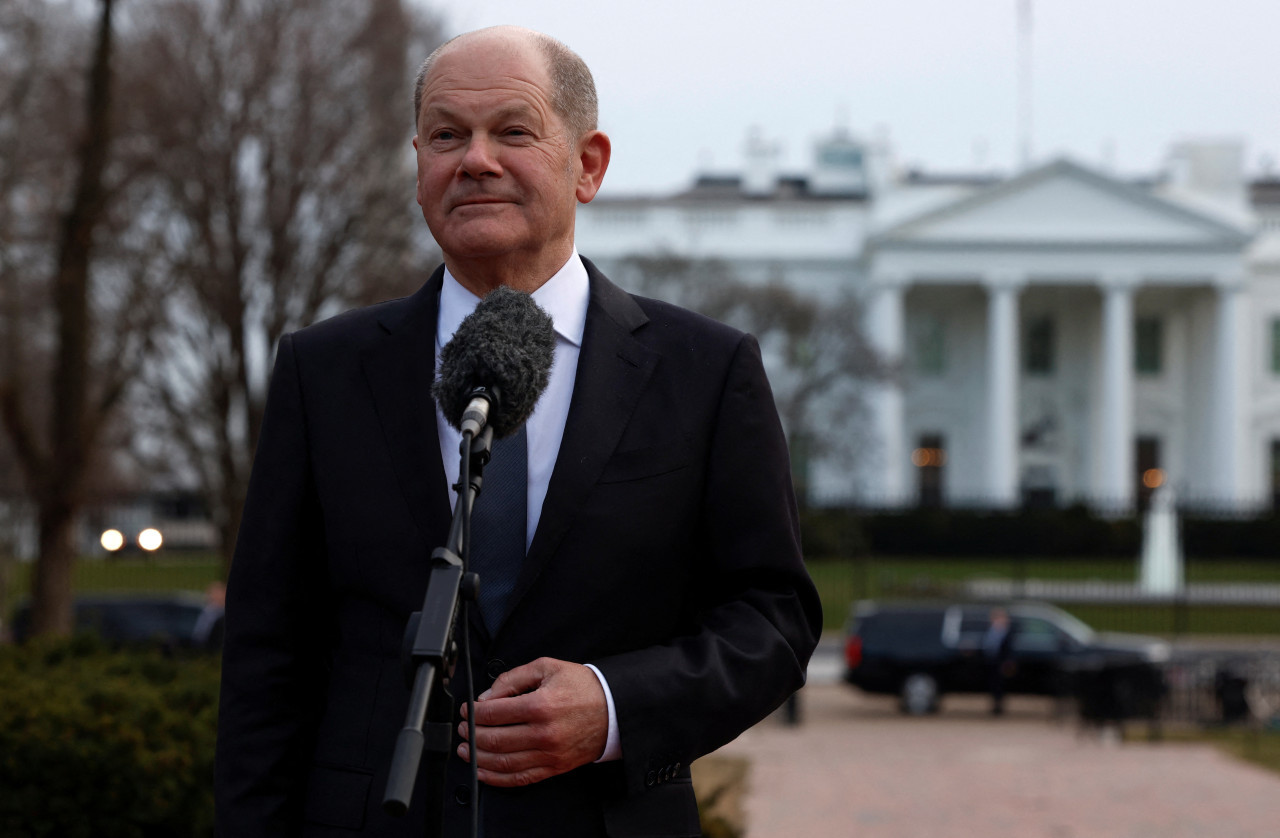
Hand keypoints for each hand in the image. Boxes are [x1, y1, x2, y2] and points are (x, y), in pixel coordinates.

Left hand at [457, 657, 608, 787]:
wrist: (613, 709)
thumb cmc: (582, 687)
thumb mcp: (547, 668)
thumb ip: (513, 678)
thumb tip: (487, 696)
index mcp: (541, 705)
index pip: (494, 713)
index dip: (474, 713)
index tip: (467, 710)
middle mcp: (544, 733)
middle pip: (495, 739)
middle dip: (472, 735)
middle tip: (464, 729)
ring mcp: (549, 753)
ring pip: (503, 762)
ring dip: (478, 758)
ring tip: (467, 749)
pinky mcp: (554, 767)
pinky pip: (519, 778)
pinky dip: (496, 778)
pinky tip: (483, 771)